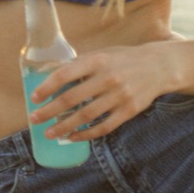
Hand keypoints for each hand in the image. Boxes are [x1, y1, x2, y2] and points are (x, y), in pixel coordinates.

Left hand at [28, 44, 176, 141]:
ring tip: (49, 133)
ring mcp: (120, 96)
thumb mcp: (100, 54)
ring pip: (86, 116)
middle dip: (50, 111)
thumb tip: (46, 73)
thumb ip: (76, 64)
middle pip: (72, 98)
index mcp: (97, 61)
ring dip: (64, 126)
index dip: (47, 87)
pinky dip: (86, 134)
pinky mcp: (130, 110)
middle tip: (34, 119)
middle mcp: (108, 78)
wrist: (160, 67)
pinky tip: (72, 138)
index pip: (65, 74)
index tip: (34, 98)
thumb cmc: (123, 59)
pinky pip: (104, 126)